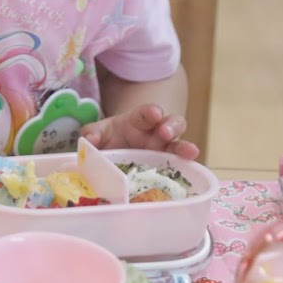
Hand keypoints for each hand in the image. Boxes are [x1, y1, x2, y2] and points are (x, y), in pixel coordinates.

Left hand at [80, 104, 199, 159]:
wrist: (117, 153)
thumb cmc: (111, 138)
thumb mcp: (99, 132)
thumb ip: (92, 133)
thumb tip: (90, 141)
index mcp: (139, 120)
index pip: (147, 112)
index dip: (151, 112)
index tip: (153, 113)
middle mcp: (156, 132)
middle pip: (171, 123)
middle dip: (170, 126)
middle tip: (165, 132)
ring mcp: (164, 149)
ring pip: (179, 143)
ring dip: (183, 147)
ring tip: (189, 152)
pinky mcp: (168, 166)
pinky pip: (180, 166)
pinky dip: (186, 167)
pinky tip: (191, 170)